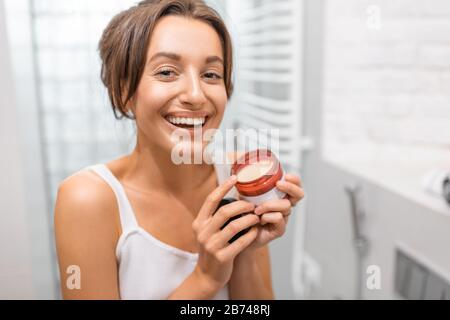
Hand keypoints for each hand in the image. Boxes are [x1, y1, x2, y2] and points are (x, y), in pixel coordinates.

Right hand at [192, 175, 259, 290]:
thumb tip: (231, 195)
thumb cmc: (212, 248)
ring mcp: (212, 246)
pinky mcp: (222, 257)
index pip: (210, 200)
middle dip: (242, 205)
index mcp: (199, 223)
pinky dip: (250, 234)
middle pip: (225, 211)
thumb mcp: (207, 231)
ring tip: (256, 217)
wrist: (207, 276)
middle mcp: (203, 233)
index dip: (223, 187)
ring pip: (234, 226)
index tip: (235, 178)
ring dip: (249, 219)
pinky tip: (255, 231)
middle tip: (252, 205)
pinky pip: (241, 242)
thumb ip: (215, 216)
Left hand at [240, 173, 304, 254]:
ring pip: (286, 206)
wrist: (239, 233)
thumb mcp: (244, 193)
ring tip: (257, 209)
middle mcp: (284, 206)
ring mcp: (284, 218)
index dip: (295, 180)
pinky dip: (268, 216)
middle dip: (290, 187)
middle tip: (278, 184)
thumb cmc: (243, 212)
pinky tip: (259, 219)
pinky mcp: (280, 229)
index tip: (286, 175)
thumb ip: (245, 182)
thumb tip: (236, 166)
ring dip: (270, 204)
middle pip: (299, 194)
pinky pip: (278, 218)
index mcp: (279, 195)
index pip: (295, 184)